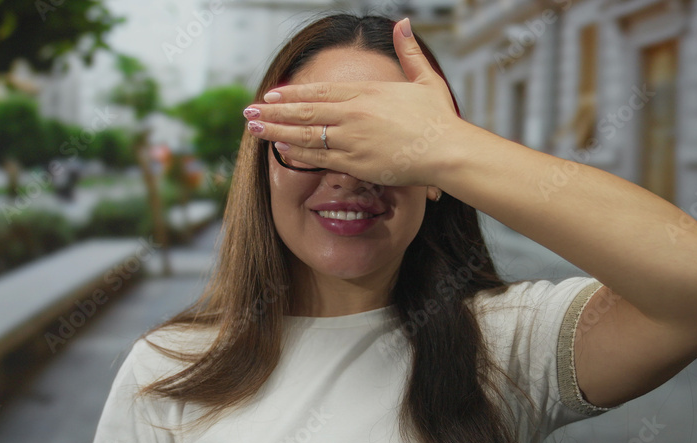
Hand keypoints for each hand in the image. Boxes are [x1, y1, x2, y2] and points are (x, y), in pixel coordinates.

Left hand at [241, 18, 463, 187]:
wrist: (448, 150)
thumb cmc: (439, 119)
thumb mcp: (425, 79)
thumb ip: (409, 52)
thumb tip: (404, 23)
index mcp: (367, 93)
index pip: (320, 91)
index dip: (293, 93)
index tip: (272, 94)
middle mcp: (354, 115)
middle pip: (305, 111)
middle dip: (274, 111)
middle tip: (248, 111)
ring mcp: (353, 140)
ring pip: (306, 134)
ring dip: (277, 131)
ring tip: (254, 129)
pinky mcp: (356, 164)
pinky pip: (320, 158)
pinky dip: (299, 153)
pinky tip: (281, 149)